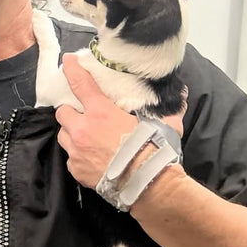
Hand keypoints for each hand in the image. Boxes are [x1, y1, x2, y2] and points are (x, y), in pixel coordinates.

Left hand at [54, 54, 185, 187]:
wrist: (146, 184)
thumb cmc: (153, 152)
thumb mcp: (163, 126)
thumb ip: (169, 110)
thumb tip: (184, 96)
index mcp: (101, 113)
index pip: (80, 84)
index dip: (72, 70)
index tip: (67, 61)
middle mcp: (83, 129)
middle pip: (63, 112)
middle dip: (71, 112)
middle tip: (83, 116)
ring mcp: (76, 150)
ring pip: (63, 134)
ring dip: (71, 133)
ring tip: (86, 138)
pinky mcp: (75, 169)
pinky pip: (70, 157)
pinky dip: (77, 155)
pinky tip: (91, 158)